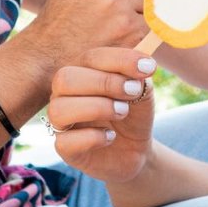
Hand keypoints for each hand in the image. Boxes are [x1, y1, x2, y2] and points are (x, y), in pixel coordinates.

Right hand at [49, 48, 158, 184]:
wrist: (136, 149)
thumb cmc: (133, 113)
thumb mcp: (142, 91)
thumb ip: (138, 76)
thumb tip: (141, 63)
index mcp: (82, 72)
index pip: (90, 57)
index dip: (120, 60)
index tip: (148, 68)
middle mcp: (65, 95)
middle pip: (64, 78)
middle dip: (104, 83)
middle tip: (132, 92)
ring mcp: (62, 122)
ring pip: (58, 109)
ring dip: (96, 108)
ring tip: (122, 112)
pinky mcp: (65, 149)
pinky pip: (65, 142)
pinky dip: (93, 138)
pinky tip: (110, 136)